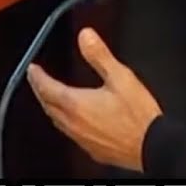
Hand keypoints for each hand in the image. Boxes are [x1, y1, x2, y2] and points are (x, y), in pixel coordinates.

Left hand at [28, 28, 162, 171]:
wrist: (153, 146)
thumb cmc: (138, 116)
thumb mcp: (121, 78)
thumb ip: (100, 56)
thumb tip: (85, 36)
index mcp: (77, 104)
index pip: (47, 88)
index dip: (37, 77)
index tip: (33, 69)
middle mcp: (74, 123)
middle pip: (48, 106)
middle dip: (41, 92)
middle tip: (38, 81)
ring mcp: (81, 139)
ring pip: (58, 121)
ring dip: (51, 108)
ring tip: (52, 98)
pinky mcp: (92, 149)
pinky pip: (71, 134)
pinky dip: (66, 122)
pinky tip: (75, 120)